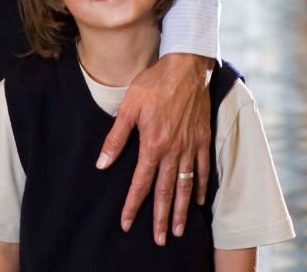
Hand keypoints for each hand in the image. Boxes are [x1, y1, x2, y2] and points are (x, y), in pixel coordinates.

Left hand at [98, 52, 212, 245]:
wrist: (186, 67)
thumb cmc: (154, 84)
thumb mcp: (129, 107)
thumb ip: (116, 138)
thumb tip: (102, 163)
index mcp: (153, 145)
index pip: (141, 183)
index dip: (132, 205)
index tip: (126, 222)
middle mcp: (173, 151)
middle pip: (165, 192)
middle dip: (160, 218)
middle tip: (159, 239)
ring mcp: (191, 147)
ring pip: (186, 186)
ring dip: (181, 210)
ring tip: (178, 230)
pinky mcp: (203, 139)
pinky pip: (204, 170)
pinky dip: (201, 187)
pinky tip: (199, 201)